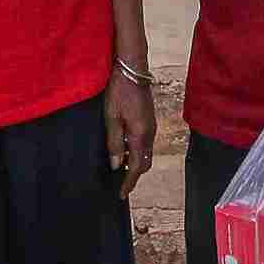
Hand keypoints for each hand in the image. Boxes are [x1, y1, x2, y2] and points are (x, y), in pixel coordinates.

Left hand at [104, 65, 156, 198]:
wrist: (133, 70)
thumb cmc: (120, 92)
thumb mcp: (111, 118)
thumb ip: (115, 143)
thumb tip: (117, 165)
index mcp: (140, 135)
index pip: (137, 167)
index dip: (129, 182)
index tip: (121, 194)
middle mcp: (150, 134)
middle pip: (145, 163)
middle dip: (134, 174)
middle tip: (119, 182)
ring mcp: (152, 126)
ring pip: (146, 153)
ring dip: (135, 162)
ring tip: (119, 166)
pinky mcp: (150, 119)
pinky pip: (145, 142)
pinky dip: (137, 151)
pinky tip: (124, 147)